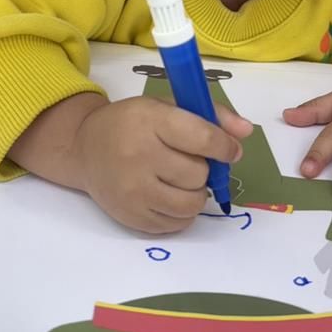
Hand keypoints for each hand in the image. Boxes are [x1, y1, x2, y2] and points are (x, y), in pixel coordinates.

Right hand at [10, 92, 251, 233]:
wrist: (85, 148)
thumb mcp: (168, 106)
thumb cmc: (133, 123)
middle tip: (188, 161)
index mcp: (150, 120)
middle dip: (203, 169)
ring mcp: (132, 190)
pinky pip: (177, 224)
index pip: (203, 139)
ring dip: (196, 193)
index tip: (229, 150)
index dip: (225, 146)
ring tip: (182, 180)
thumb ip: (212, 115)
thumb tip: (246, 133)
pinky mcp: (130, 216)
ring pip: (192, 204)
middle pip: (199, 174)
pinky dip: (183, 213)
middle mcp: (138, 155)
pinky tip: (170, 195)